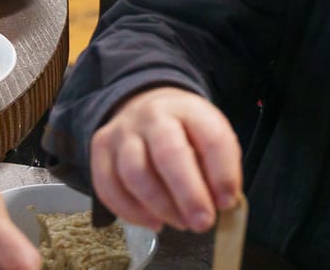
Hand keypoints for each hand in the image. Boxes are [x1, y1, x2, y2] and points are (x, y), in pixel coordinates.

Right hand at [90, 86, 242, 233]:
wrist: (145, 107)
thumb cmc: (184, 133)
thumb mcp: (209, 137)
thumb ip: (219, 167)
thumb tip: (220, 202)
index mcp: (189, 109)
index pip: (210, 137)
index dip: (222, 173)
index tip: (228, 202)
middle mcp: (153, 116)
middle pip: (168, 153)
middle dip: (188, 194)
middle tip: (203, 223)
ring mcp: (123, 131)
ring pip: (135, 173)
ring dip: (160, 206)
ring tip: (180, 222)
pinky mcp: (101, 148)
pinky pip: (108, 186)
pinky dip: (132, 212)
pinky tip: (154, 221)